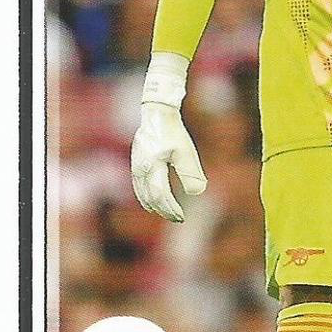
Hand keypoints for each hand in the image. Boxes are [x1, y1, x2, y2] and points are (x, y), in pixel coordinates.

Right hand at [131, 102, 206, 221]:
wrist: (157, 112)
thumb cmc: (173, 131)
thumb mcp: (186, 152)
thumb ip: (191, 174)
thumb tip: (196, 193)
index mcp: (153, 167)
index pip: (160, 195)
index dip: (170, 209)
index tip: (182, 217)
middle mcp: (141, 169)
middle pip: (150, 198)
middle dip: (164, 210)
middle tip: (178, 218)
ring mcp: (136, 166)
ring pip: (141, 193)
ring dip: (154, 206)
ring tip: (167, 213)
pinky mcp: (136, 162)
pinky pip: (138, 186)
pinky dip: (146, 197)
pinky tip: (154, 200)